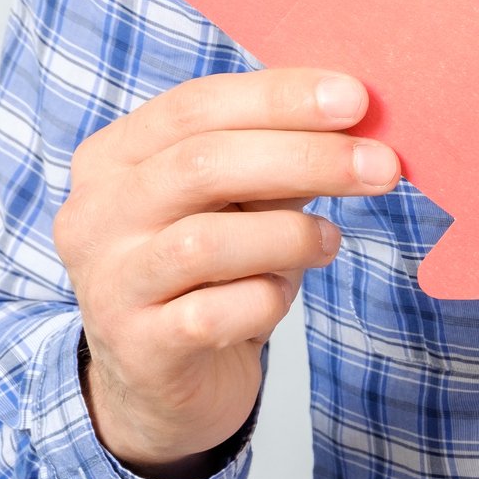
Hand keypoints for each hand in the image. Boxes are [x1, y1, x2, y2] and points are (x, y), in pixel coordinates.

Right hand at [52, 68, 399, 478]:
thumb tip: (357, 116)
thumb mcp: (238, 201)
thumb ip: (277, 157)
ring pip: (205, 242)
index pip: (194, 106)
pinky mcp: (137, 348)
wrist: (161, 382)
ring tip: (328, 241)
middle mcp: (96, 216)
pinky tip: (280, 297)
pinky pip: (214, 314)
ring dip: (290, 236)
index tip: (356, 97)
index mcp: (113, 158)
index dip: (278, 96)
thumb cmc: (210, 272)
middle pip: (202, 165)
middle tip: (382, 166)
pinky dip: (266, 300)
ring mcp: (109, 284)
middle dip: (305, 158)